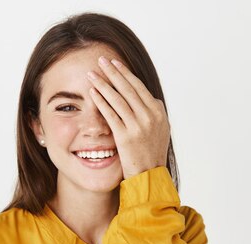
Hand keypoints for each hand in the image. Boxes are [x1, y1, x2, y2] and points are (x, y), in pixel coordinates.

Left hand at [86, 56, 169, 179]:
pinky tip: (92, 93)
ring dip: (103, 83)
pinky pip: (111, 114)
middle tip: (101, 60)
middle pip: (128, 88)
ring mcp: (139, 126)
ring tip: (91, 73)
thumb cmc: (151, 154)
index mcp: (158, 113)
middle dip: (113, 72)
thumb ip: (153, 113)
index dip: (125, 73)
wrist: (150, 176)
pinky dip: (101, 101)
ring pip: (118, 99)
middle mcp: (150, 117)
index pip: (139, 87)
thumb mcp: (160, 130)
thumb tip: (148, 98)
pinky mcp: (126, 136)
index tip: (114, 63)